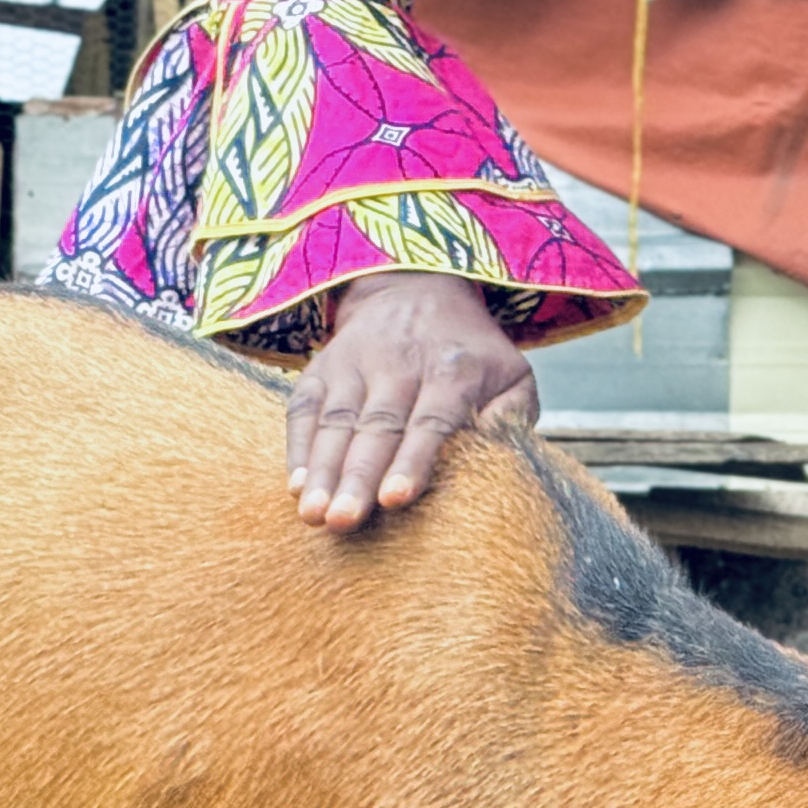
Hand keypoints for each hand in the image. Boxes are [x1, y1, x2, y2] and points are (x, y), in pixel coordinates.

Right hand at [287, 271, 535, 530]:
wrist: (414, 288)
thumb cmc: (470, 352)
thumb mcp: (511, 373)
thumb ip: (512, 416)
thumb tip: (499, 457)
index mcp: (452, 371)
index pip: (430, 422)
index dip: (412, 461)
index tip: (395, 499)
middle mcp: (399, 363)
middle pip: (376, 427)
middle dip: (357, 476)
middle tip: (342, 520)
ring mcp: (355, 363)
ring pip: (335, 419)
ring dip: (322, 469)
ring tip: (312, 513)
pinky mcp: (321, 367)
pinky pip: (304, 408)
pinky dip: (298, 446)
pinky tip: (296, 485)